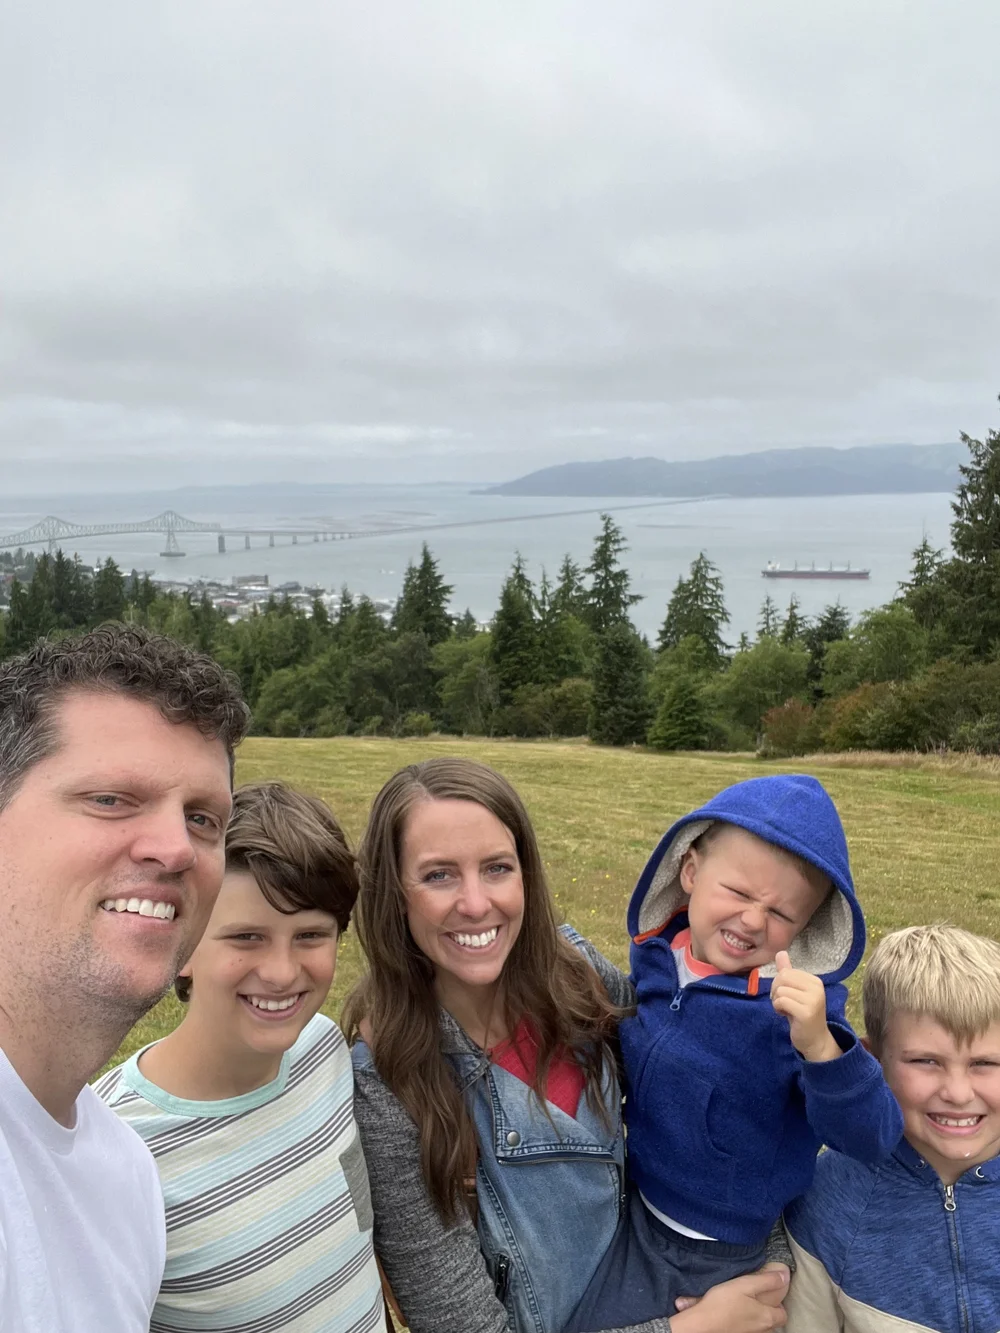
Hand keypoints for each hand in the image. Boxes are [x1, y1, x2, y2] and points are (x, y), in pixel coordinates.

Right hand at [671, 1267, 788, 1331]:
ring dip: (758, 1318)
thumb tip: (785, 1276)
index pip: (783, 1314)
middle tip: (759, 1299)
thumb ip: (767, 1280)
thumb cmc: (724, 1303)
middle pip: (773, 1322)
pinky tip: (737, 1315)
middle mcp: (762, 1330)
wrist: (703, 1324)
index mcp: (767, 1317)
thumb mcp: (745, 1284)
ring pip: (761, 1328)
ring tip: (747, 1306)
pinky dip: (747, 1323)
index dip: (779, 1304)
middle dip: (770, 1312)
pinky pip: (749, 1329)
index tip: (772, 1293)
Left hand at [770, 951, 839, 1062]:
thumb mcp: (795, 991)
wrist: (815, 1040)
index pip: (786, 971)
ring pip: (780, 990)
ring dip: (777, 1002)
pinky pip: (781, 1001)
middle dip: (776, 991)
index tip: (786, 997)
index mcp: (815, 981)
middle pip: (782, 978)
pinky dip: (778, 1008)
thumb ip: (788, 972)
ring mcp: (813, 1000)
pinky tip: (785, 1015)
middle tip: (782, 1004)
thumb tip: (780, 953)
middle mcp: (817, 988)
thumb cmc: (802, 1014)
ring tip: (786, 1010)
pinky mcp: (806, 1012)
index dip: (779, 984)